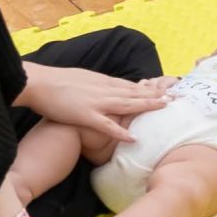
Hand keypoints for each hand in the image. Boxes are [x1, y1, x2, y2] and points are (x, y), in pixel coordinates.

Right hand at [18, 63, 167, 144]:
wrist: (39, 83)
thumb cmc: (57, 82)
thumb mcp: (83, 79)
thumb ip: (97, 86)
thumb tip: (107, 90)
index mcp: (103, 81)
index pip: (132, 86)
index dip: (150, 89)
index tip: (166, 90)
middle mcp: (105, 89)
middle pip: (136, 93)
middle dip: (157, 96)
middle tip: (177, 98)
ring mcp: (97, 102)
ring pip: (128, 104)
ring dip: (147, 106)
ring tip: (165, 109)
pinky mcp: (86, 115)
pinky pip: (107, 125)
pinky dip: (121, 132)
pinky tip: (133, 137)